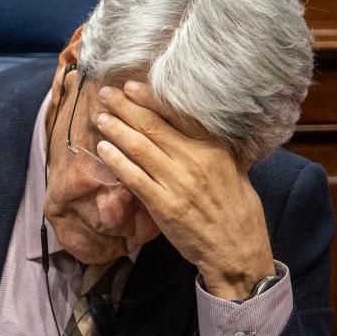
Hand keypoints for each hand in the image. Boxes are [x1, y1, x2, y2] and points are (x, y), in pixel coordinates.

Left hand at [93, 81, 274, 299]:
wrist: (236, 249)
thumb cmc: (236, 210)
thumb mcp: (233, 170)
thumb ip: (213, 148)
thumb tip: (196, 127)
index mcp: (213, 149)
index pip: (179, 115)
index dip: (151, 99)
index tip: (132, 86)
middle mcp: (195, 160)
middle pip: (153, 126)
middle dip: (125, 107)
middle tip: (106, 93)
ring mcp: (177, 182)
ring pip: (139, 147)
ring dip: (115, 129)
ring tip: (100, 116)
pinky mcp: (163, 205)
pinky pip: (133, 177)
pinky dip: (116, 160)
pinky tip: (102, 148)